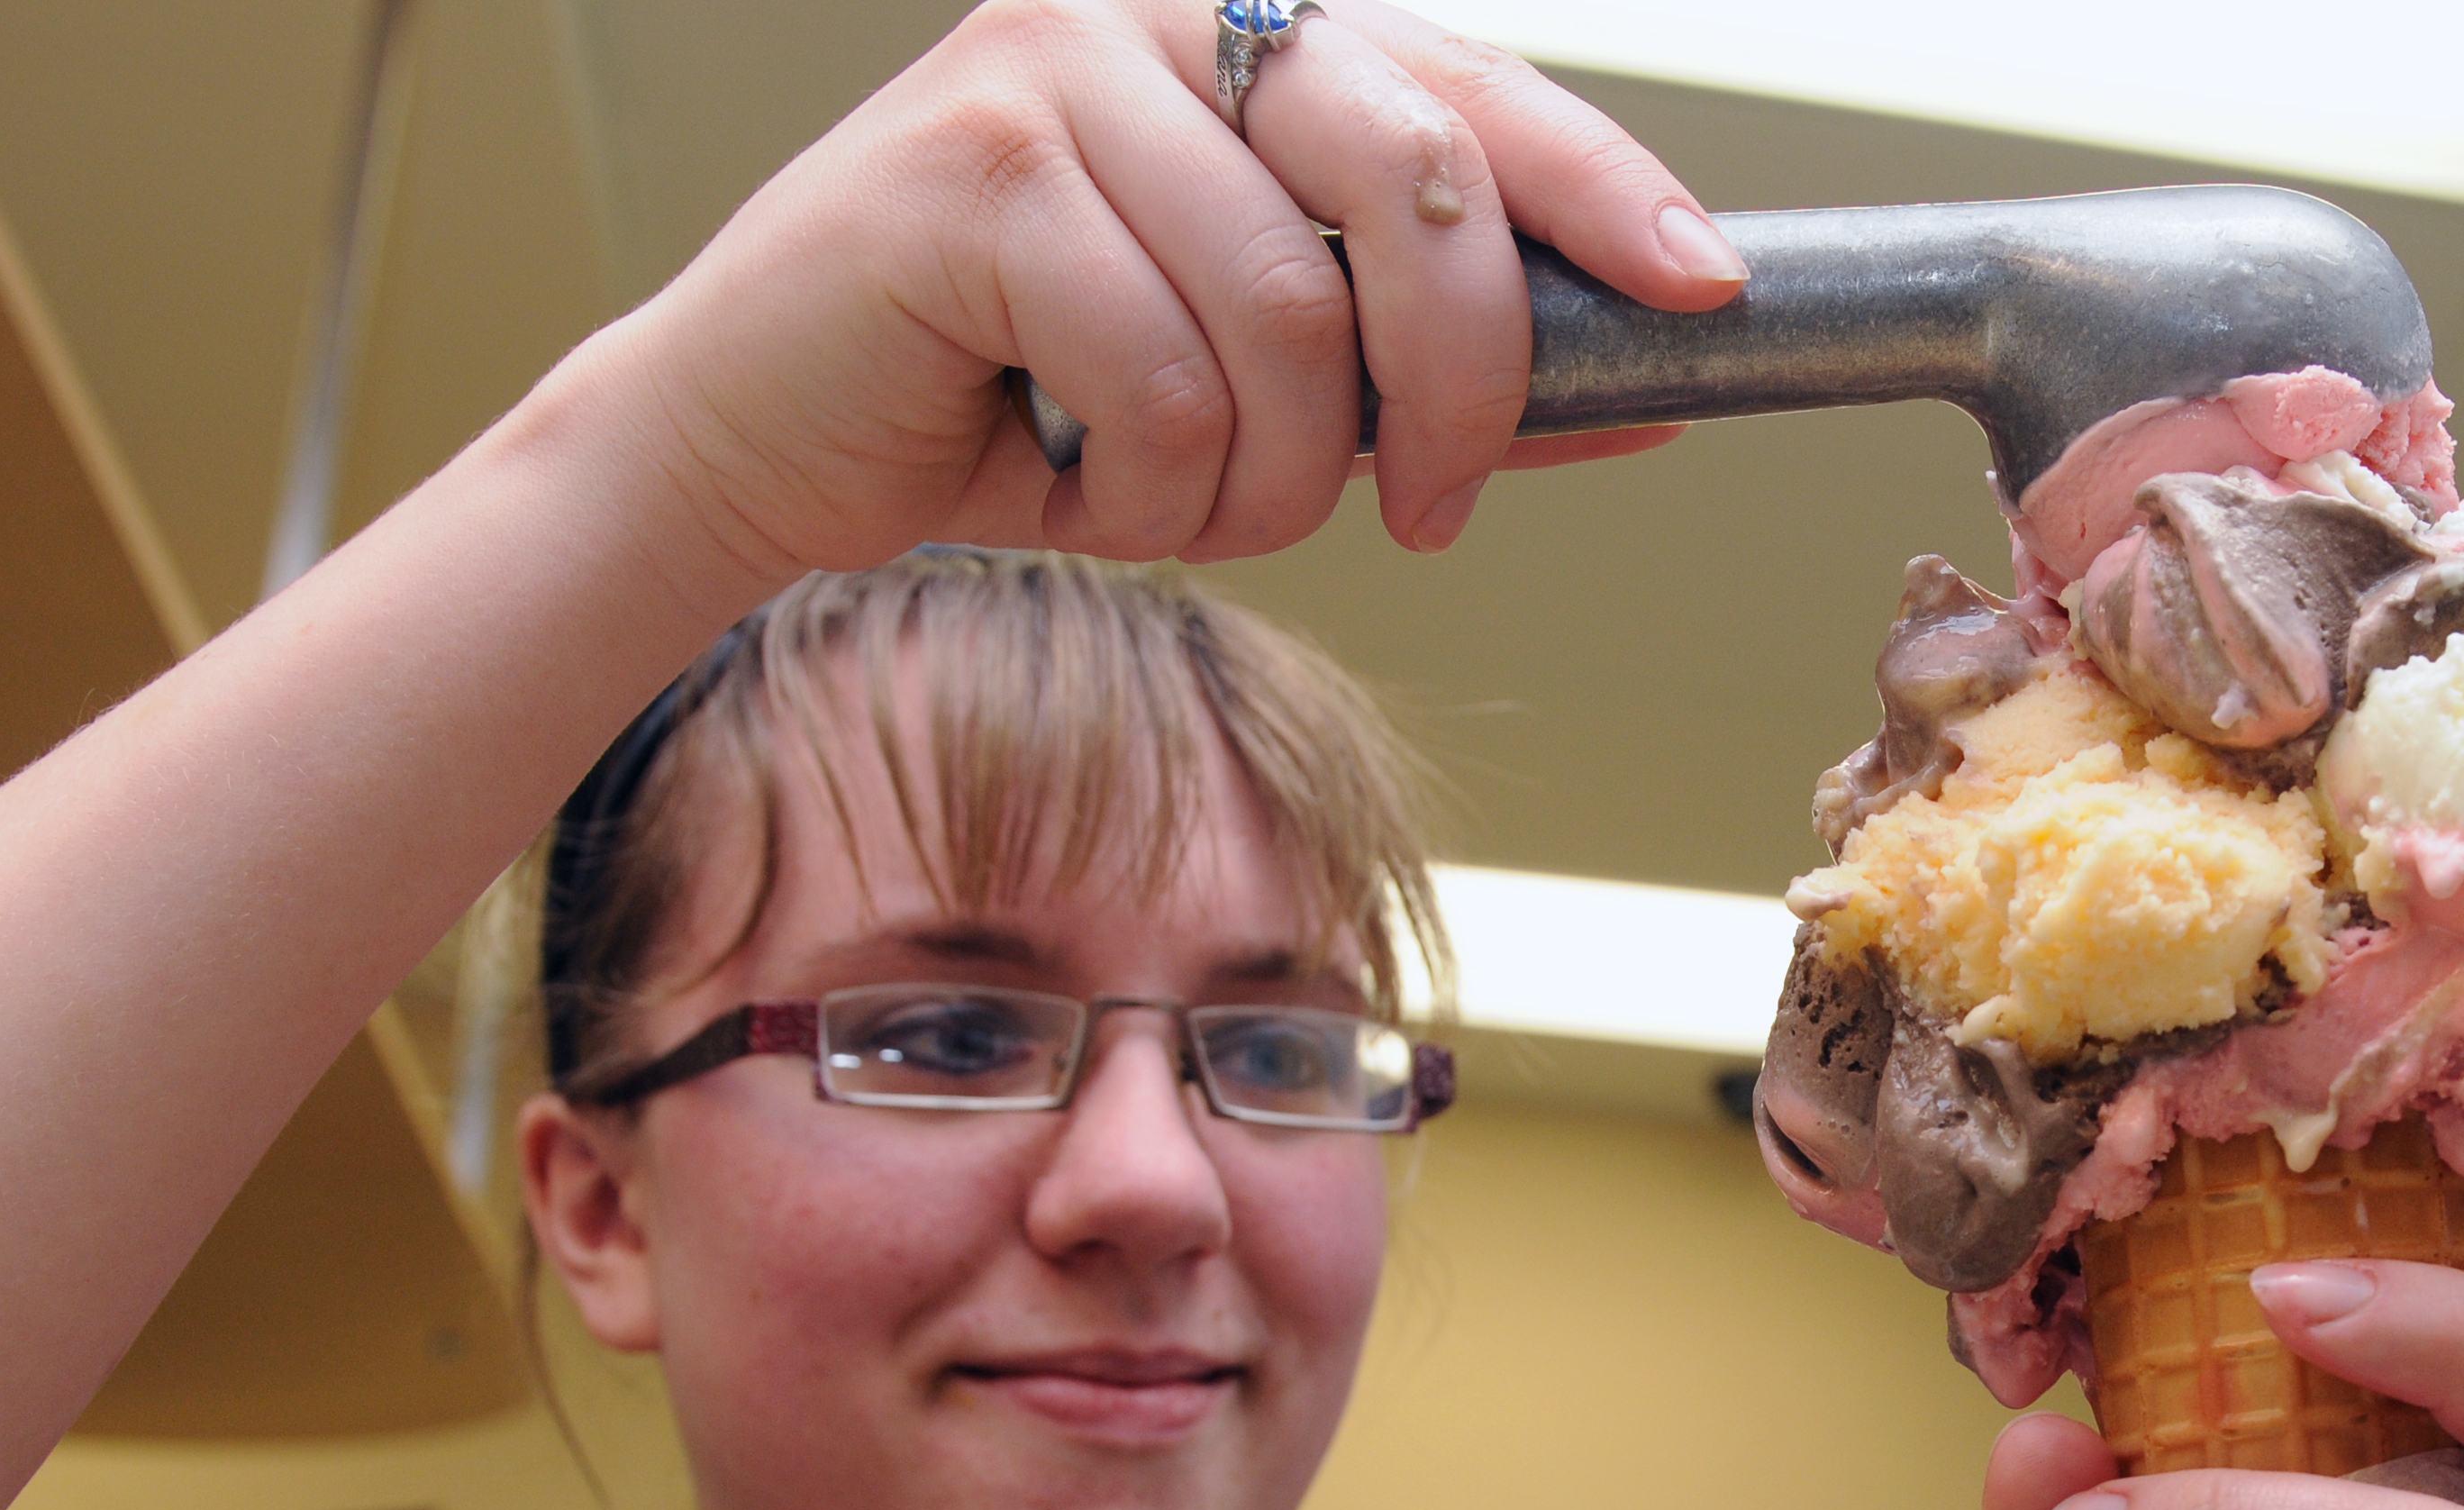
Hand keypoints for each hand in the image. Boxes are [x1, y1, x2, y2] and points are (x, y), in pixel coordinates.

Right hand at [598, 0, 1743, 590]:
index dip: (1602, 185)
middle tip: (1431, 506)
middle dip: (1456, 381)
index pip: (1474, 87)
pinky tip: (1086, 481)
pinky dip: (1157, 483)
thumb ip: (1436, 374)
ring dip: (1269, 474)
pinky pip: (1166, 372)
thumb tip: (1644, 393)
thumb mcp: (1270, 390)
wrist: (764, 443)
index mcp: (1246, 33)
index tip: (1700, 286)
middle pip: (1417, 182)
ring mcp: (1052, 69)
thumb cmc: (1024, 403)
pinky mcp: (967, 170)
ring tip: (1187, 497)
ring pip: (1287, 317)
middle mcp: (1155, 10)